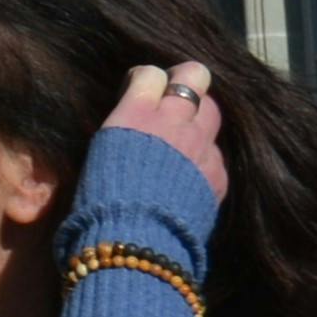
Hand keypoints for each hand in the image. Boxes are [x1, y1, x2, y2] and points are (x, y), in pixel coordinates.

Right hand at [104, 64, 230, 214]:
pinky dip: (204, 157)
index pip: (151, 74)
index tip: (139, 90)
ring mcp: (201, 147)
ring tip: (186, 131)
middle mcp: (174, 122)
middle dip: (185, 82)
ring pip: (213, 110)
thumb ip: (121, 129)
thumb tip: (127, 123)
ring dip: (199, 115)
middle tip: (173, 96)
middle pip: (195, 77)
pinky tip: (190, 173)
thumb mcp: (98, 154)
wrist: (134, 242)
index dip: (146, 80)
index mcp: (135, 114)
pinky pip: (216, 153)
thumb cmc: (98, 200)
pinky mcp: (217, 174)